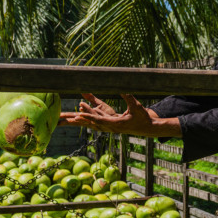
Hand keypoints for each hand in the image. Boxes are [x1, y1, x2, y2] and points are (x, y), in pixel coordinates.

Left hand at [59, 94, 180, 137]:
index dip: (88, 116)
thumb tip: (122, 88)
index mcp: (116, 124)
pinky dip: (91, 120)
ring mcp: (111, 128)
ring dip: (84, 120)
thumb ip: (129, 97)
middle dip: (81, 119)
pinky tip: (85, 118)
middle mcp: (111, 127)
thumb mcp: (136, 106)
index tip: (79, 113)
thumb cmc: (143, 118)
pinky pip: (99, 123)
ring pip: (94, 124)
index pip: (99, 120)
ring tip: (72, 117)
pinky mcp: (112, 126)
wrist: (148, 128)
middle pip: (93, 123)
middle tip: (68, 116)